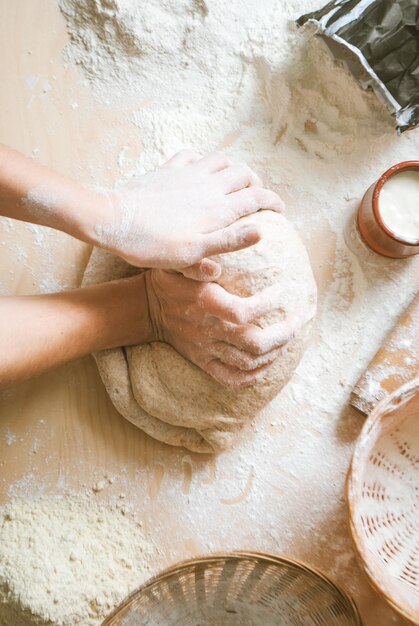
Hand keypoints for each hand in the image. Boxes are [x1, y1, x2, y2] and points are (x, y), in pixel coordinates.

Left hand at [95, 150, 283, 279]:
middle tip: (256, 197)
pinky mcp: (168, 170)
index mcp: (217, 210)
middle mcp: (208, 187)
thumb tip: (260, 233)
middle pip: (244, 174)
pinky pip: (193, 155)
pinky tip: (201, 168)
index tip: (280, 210)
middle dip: (256, 183)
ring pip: (222, 160)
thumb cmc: (153, 245)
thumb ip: (228, 242)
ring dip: (233, 168)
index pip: (257, 199)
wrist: (114, 221)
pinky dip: (204, 159)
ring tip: (233, 182)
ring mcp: (188, 174)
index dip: (273, 202)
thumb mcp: (193, 253)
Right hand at [144, 269, 299, 387]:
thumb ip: (199, 258)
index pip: (243, 313)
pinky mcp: (203, 361)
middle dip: (283, 333)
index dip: (268, 305)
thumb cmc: (169, 279)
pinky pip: (231, 378)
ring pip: (248, 362)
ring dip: (275, 353)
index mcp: (205, 303)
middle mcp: (208, 330)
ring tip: (289, 338)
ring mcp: (206, 349)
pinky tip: (267, 363)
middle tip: (298, 320)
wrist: (146, 309)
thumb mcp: (178, 260)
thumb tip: (218, 261)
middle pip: (254, 343)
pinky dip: (253, 376)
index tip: (283, 290)